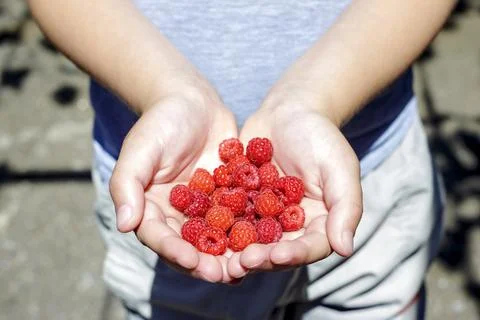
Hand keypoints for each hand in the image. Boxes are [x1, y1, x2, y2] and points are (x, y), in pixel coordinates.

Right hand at [109, 92, 238, 282]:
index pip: (159, 236)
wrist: (192, 101)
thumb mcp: (139, 149)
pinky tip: (268, 239)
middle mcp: (177, 214)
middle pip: (190, 245)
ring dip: (231, 254)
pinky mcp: (228, 198)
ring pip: (217, 237)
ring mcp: (205, 208)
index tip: (191, 261)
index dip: (174, 250)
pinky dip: (251, 229)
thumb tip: (124, 225)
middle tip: (225, 274)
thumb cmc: (160, 122)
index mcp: (151, 208)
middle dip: (206, 262)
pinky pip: (239, 216)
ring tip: (248, 265)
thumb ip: (127, 185)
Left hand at [228, 96, 362, 275]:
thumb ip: (346, 206)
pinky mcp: (240, 203)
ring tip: (222, 255)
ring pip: (249, 239)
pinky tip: (201, 229)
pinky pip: (228, 216)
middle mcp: (290, 225)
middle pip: (276, 250)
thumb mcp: (339, 166)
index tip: (278, 255)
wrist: (288, 112)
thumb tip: (345, 249)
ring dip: (235, 250)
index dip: (295, 254)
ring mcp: (262, 216)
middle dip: (261, 258)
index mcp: (318, 222)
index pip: (310, 246)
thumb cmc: (320, 136)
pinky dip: (216, 224)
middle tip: (243, 261)